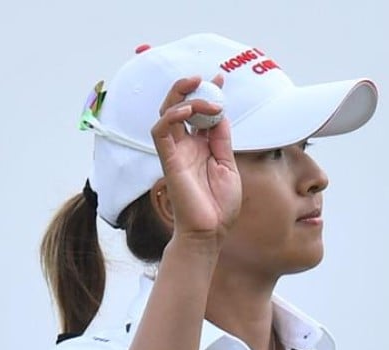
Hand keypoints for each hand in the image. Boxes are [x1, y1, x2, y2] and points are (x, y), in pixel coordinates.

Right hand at [150, 75, 240, 245]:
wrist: (210, 232)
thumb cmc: (219, 206)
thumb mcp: (228, 166)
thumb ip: (222, 140)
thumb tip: (221, 114)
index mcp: (201, 147)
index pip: (200, 113)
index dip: (207, 93)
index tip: (220, 78)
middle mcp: (185, 147)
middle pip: (179, 107)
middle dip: (190, 88)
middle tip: (206, 77)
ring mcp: (175, 153)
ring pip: (167, 113)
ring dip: (183, 97)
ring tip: (203, 93)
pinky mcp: (168, 161)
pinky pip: (160, 132)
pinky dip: (171, 116)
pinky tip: (187, 110)